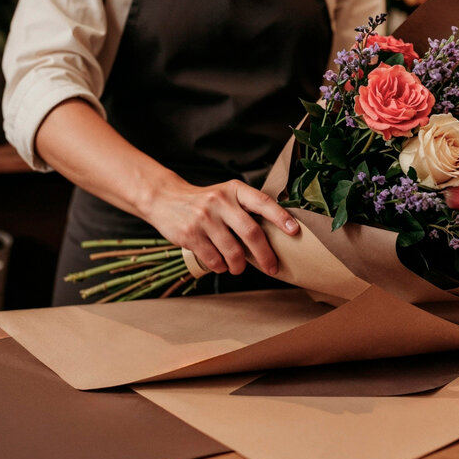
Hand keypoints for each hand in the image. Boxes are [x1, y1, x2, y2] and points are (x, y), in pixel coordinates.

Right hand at [143, 177, 298, 275]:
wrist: (165, 199)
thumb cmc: (204, 202)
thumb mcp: (225, 195)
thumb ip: (246, 210)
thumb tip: (275, 238)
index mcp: (234, 190)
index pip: (263, 202)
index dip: (280, 217)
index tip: (294, 231)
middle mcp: (220, 202)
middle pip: (251, 233)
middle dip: (265, 255)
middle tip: (272, 267)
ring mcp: (204, 218)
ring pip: (233, 252)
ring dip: (240, 266)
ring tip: (239, 267)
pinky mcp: (191, 235)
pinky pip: (214, 260)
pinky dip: (221, 267)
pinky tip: (220, 263)